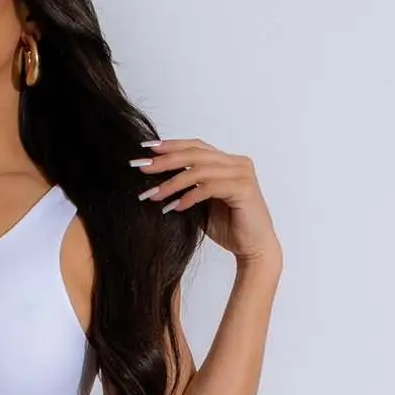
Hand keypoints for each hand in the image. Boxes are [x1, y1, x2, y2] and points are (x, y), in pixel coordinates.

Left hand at [132, 137, 280, 266]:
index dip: (170, 146)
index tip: (145, 150)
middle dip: (165, 161)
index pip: (195, 146)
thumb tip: (153, 182)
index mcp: (226, 162)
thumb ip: (185, 189)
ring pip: (200, 170)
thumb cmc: (229, 228)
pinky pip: (209, 187)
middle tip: (142, 168)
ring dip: (173, 182)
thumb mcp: (200, 204)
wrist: (253, 249)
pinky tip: (174, 207)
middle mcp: (236, 163)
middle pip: (195, 154)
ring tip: (152, 195)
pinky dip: (189, 196)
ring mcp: (241, 174)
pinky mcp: (243, 188)